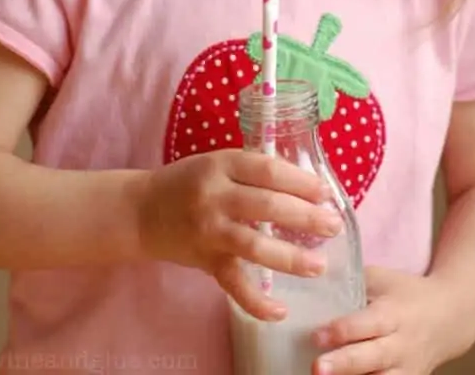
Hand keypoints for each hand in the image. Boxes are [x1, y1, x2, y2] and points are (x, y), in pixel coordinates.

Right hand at [136, 150, 341, 318]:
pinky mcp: (204, 260)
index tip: (326, 192)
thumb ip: (253, 172)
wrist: (141, 211)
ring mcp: (209, 230)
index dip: (301, 181)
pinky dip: (257, 301)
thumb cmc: (188, 183)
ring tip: (320, 265)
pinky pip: (233, 284)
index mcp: (221, 164)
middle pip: (267, 205)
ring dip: (291, 257)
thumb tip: (305, 186)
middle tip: (333, 225)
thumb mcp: (217, 164)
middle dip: (306, 217)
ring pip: (255, 245)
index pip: (269, 170)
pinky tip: (280, 311)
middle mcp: (215, 196)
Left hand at [312, 267, 460, 373]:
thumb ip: (352, 283)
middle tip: (317, 368)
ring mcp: (406, 369)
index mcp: (392, 313)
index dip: (341, 330)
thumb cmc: (406, 294)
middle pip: (371, 357)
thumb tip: (314, 285)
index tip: (315, 335)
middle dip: (343, 364)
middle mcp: (400, 345)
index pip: (366, 323)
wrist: (449, 317)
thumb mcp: (382, 279)